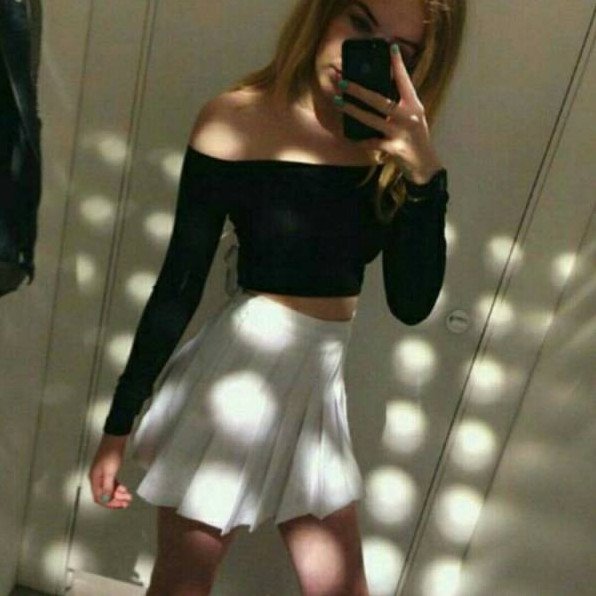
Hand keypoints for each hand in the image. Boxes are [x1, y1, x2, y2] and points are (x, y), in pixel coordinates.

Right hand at [88, 433, 132, 508]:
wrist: (115, 438)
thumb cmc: (111, 452)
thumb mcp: (110, 471)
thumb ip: (108, 486)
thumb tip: (105, 499)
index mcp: (95, 479)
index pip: (100, 498)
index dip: (109, 504)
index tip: (120, 506)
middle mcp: (97, 478)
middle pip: (105, 494)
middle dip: (116, 500)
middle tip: (126, 503)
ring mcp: (102, 474)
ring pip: (109, 489)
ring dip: (118, 494)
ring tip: (128, 497)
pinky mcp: (108, 470)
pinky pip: (112, 483)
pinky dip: (118, 487)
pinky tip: (124, 489)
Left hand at [334, 43, 443, 184]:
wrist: (425, 166)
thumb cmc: (416, 139)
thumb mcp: (413, 117)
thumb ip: (400, 104)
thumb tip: (376, 89)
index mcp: (414, 106)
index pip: (405, 81)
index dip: (398, 64)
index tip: (390, 48)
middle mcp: (408, 117)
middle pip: (380, 100)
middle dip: (359, 90)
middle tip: (343, 81)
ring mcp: (400, 133)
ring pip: (371, 119)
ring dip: (352, 110)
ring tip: (338, 101)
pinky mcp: (393, 149)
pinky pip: (371, 142)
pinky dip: (359, 139)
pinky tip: (348, 134)